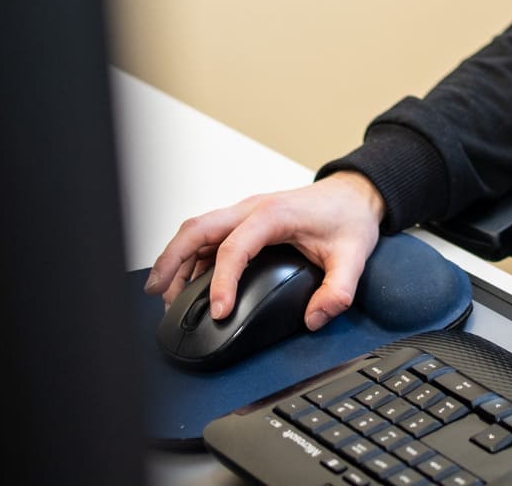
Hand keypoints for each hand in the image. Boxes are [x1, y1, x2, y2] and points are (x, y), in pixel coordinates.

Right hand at [142, 171, 386, 329]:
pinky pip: (209, 235)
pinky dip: (191, 256)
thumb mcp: (354, 255)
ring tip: (164, 295)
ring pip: (197, 230)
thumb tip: (315, 318)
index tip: (219, 311)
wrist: (355, 193)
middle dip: (172, 259)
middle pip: (197, 229)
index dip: (222, 282)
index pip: (234, 248)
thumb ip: (338, 290)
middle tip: (156, 293)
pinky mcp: (245, 221)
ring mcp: (245, 213)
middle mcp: (252, 209)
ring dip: (177, 258)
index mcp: (274, 215)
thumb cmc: (349, 217)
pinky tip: (187, 282)